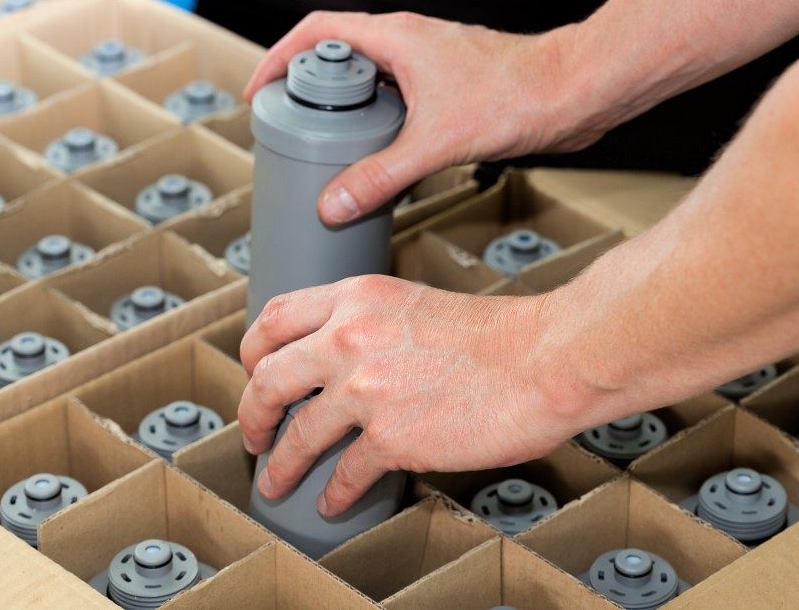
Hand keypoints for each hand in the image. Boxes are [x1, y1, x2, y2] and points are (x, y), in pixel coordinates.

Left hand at [237, 276, 592, 515]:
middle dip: (252, 413)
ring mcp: (366, 390)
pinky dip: (333, 493)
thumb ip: (376, 323)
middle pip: (268, 378)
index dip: (254, 351)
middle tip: (255, 432)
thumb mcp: (419, 304)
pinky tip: (332, 500)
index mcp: (359, 298)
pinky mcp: (391, 438)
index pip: (276, 317)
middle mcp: (351, 337)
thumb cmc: (502, 337)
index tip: (255, 371)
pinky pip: (344, 473)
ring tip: (276, 480)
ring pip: (297, 434)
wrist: (546, 361)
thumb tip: (351, 357)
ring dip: (280, 464)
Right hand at [244, 11, 603, 225]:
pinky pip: (403, 98)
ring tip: (334, 147)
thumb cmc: (517, 95)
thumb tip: (333, 203)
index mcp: (396, 36)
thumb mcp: (435, 143)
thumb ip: (381, 176)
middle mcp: (412, 41)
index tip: (262, 92)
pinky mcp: (454, 85)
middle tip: (295, 128)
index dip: (280, 58)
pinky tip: (388, 155)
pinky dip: (384, 122)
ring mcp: (434, 62)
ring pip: (375, 79)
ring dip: (351, 109)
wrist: (573, 93)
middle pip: (341, 56)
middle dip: (312, 90)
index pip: (316, 31)